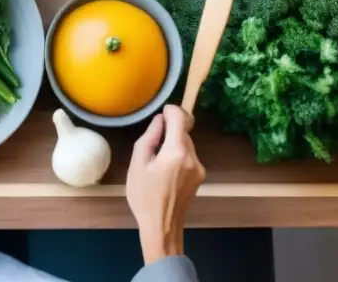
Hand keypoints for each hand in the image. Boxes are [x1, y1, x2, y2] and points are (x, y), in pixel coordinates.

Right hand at [127, 105, 204, 264]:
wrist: (162, 227)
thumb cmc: (144, 197)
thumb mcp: (138, 165)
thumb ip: (149, 138)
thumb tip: (159, 120)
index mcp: (176, 153)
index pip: (180, 118)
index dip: (171, 110)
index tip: (161, 113)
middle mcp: (192, 158)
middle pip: (183, 131)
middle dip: (169, 130)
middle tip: (152, 143)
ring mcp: (199, 168)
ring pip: (186, 143)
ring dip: (173, 143)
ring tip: (156, 160)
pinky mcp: (200, 176)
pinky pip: (189, 156)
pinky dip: (178, 155)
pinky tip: (165, 170)